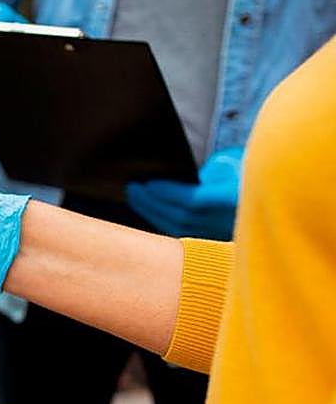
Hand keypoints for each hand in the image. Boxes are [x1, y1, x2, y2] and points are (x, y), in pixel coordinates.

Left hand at [126, 148, 242, 239]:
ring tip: (135, 197)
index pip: (194, 200)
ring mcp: (222, 234)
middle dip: (152, 202)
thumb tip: (174, 180)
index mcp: (235, 200)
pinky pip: (183, 234)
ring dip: (153, 213)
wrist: (270, 190)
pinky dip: (162, 222)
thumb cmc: (247, 170)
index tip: (148, 183)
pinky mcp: (215, 240)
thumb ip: (203, 173)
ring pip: (180, 229)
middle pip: (181, 217)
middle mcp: (229, 221)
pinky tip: (149, 211)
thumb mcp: (228, 162)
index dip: (168, 193)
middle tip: (132, 188)